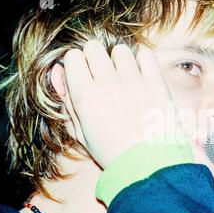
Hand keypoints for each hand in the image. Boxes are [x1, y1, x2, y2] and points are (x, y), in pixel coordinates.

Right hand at [62, 40, 176, 167]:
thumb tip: (58, 71)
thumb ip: (66, 101)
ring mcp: (133, 81)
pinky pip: (145, 54)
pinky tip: (142, 77)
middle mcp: (107, 84)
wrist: (148, 164)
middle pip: (94, 47)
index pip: (73, 56)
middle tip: (104, 77)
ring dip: (120, 61)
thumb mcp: (80, 133)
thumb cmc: (112, 152)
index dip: (78, 65)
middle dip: (96, 59)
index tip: (85, 77)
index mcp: (85, 96)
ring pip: (120, 50)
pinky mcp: (155, 82)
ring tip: (125, 79)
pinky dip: (143, 62)